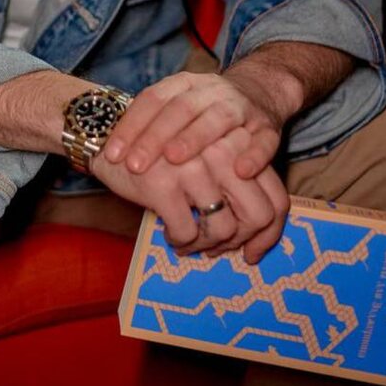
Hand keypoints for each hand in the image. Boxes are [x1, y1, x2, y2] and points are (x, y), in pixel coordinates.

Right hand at [93, 125, 289, 262]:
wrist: (110, 132)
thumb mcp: (207, 154)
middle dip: (238, 242)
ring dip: (206, 246)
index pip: (276, 199)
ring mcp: (193, 167)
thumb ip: (234, 183)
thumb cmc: (164, 148)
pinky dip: (181, 241)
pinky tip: (170, 233)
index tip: (252, 253)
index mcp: (238, 143)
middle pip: (258, 217)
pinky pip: (187, 233)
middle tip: (216, 248)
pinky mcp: (163, 183)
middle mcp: (222, 151)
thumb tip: (255, 242)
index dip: (269, 234)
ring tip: (191, 241)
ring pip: (223, 229)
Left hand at [103, 71, 282, 180]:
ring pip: (217, 119)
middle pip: (180, 109)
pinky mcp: (268, 126)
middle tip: (135, 165)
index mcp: (185, 83)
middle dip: (155, 137)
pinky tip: (240, 171)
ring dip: (195, 139)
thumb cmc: (207, 110)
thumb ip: (151, 125)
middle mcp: (211, 90)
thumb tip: (109, 155)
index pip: (153, 99)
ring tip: (174, 161)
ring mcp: (241, 106)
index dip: (131, 125)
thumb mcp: (178, 106)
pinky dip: (253, 155)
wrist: (261, 91)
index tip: (112, 153)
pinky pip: (263, 140)